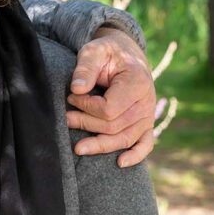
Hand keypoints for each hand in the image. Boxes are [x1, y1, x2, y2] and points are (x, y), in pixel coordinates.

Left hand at [65, 27, 156, 166]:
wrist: (125, 56)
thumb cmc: (107, 54)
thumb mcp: (94, 51)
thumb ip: (85, 67)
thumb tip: (76, 89)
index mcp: (137, 83)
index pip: (109, 109)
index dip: (86, 107)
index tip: (71, 97)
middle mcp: (146, 102)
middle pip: (113, 126)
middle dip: (86, 124)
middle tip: (66, 117)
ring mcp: (148, 116)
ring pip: (123, 139)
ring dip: (99, 145)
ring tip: (77, 147)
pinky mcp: (146, 124)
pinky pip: (145, 145)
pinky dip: (135, 155)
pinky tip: (120, 163)